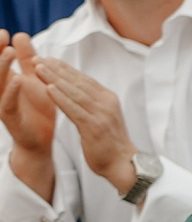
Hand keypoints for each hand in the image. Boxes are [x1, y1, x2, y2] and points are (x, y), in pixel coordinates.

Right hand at [0, 34, 56, 158]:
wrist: (40, 140)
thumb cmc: (37, 108)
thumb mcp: (35, 79)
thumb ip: (27, 59)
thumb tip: (19, 34)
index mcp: (7, 79)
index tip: (4, 32)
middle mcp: (1, 89)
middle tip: (1, 35)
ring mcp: (2, 103)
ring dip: (1, 67)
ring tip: (9, 52)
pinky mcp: (9, 118)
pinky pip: (7, 103)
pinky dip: (11, 91)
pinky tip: (18, 80)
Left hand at [34, 58, 137, 190]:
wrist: (123, 163)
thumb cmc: (109, 143)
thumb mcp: (102, 117)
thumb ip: (90, 103)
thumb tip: (74, 90)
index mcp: (108, 99)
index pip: (83, 79)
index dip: (64, 68)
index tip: (48, 59)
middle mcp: (106, 103)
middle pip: (77, 82)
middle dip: (56, 69)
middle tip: (38, 58)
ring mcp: (101, 114)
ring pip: (74, 92)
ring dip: (55, 79)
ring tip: (38, 69)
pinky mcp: (94, 127)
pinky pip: (74, 109)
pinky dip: (61, 98)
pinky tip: (49, 89)